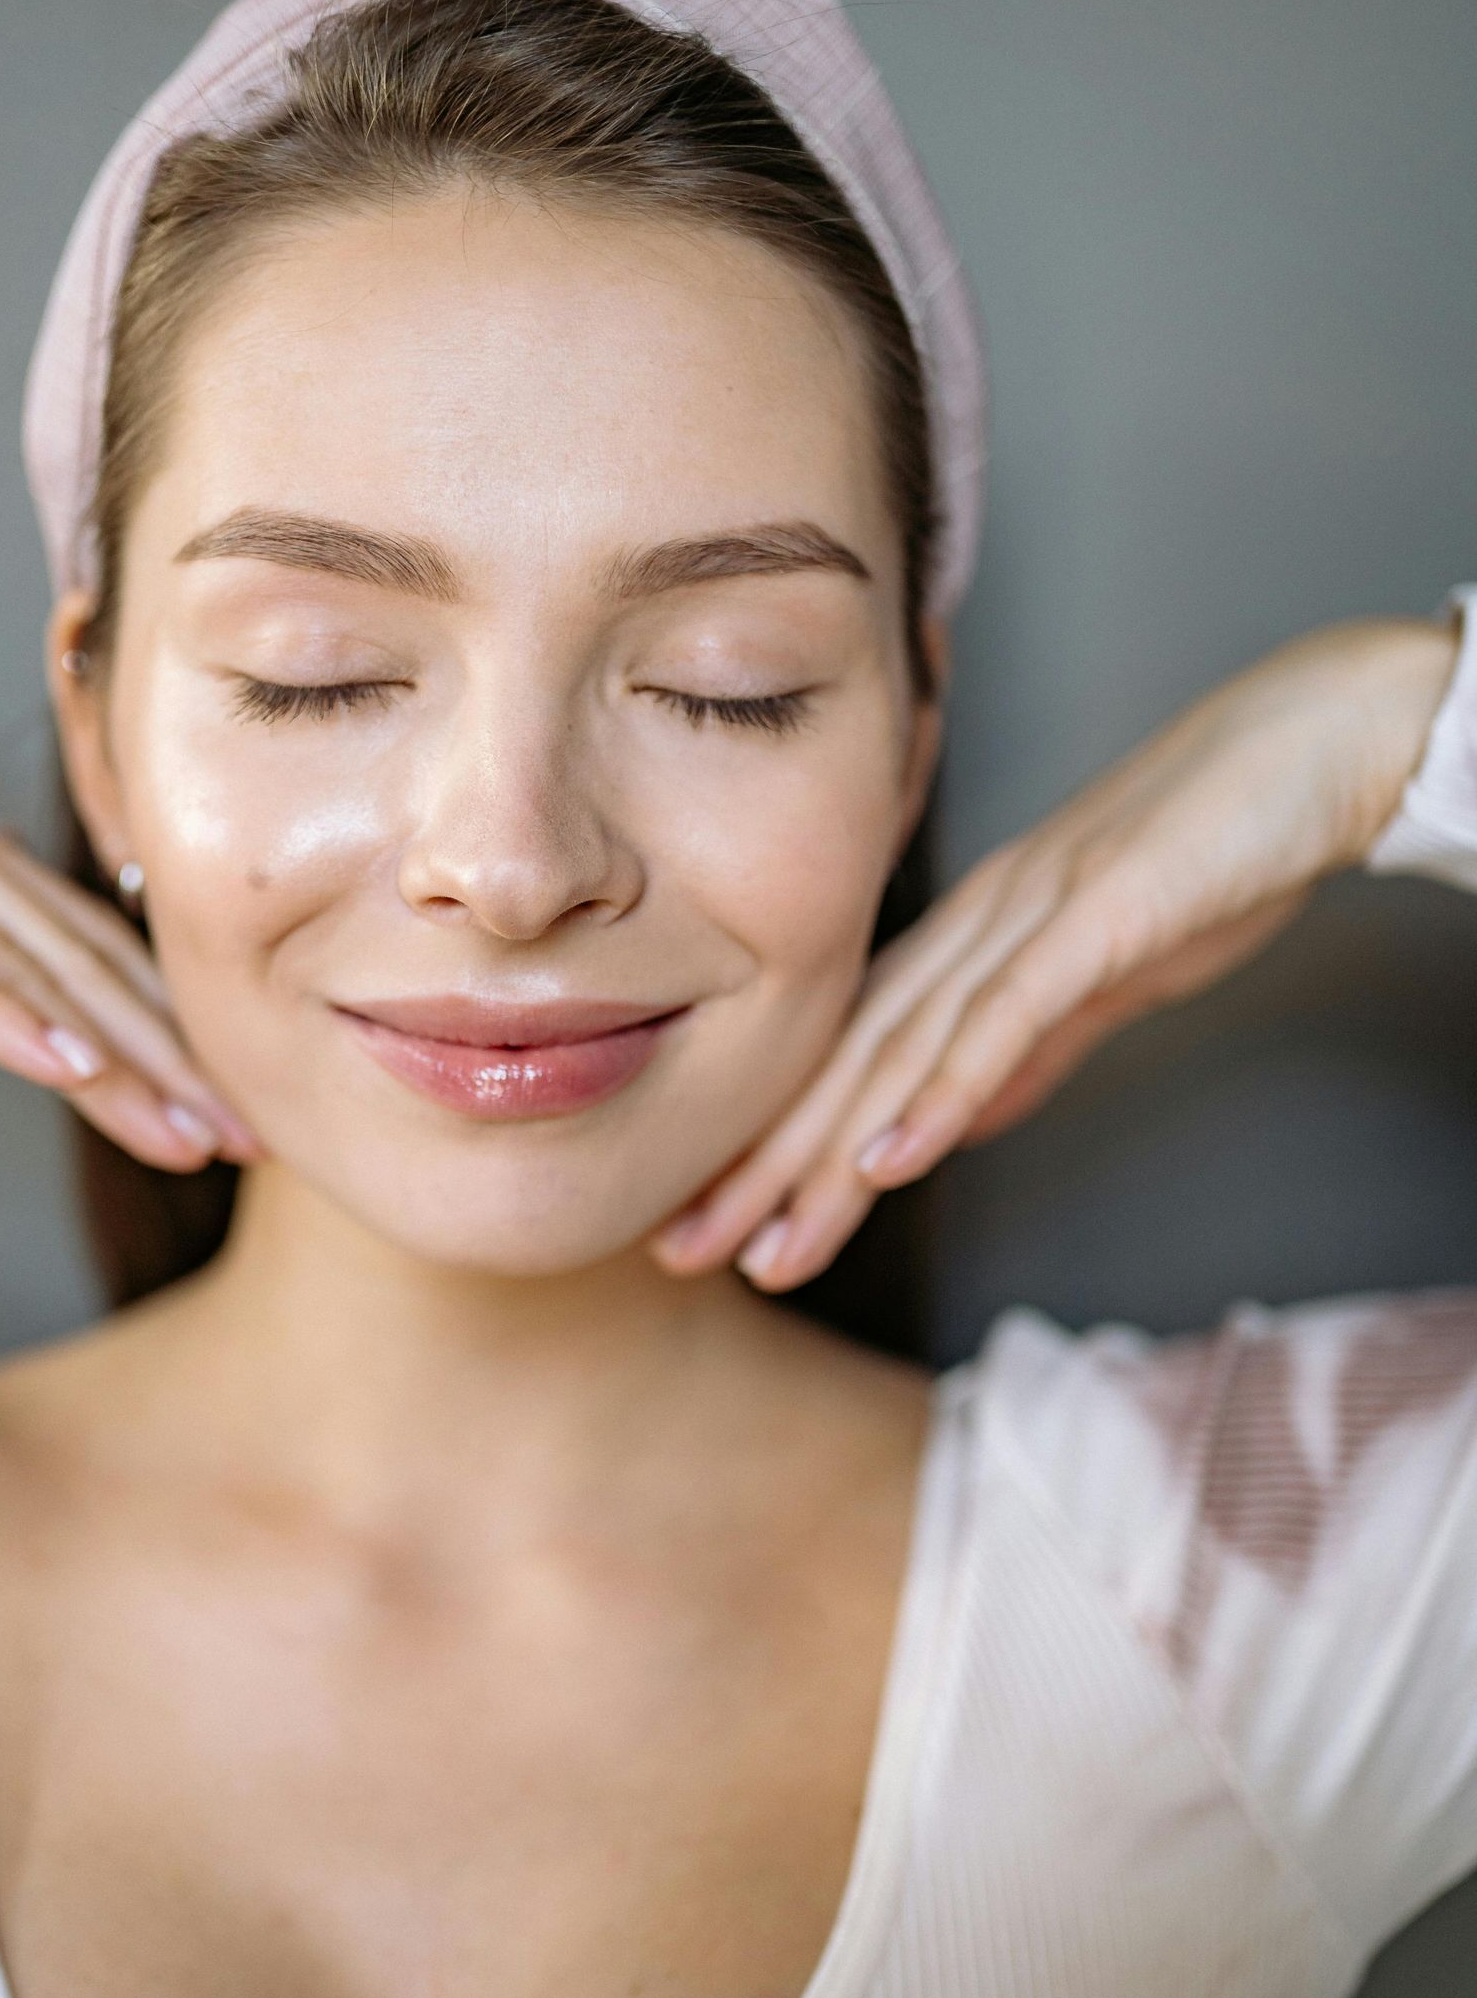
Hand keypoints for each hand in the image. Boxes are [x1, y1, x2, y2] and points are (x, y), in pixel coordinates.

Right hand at [0, 584, 259, 1170]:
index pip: (85, 940)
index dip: (166, 1019)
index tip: (229, 1089)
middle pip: (84, 963)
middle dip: (176, 1060)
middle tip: (253, 1140)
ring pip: (32, 969)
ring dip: (122, 1060)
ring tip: (192, 1133)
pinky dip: (1, 1014)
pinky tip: (64, 1067)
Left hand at [651, 614, 1460, 1292]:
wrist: (1316, 744)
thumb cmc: (1214, 852)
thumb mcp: (1107, 972)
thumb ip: (1031, 1042)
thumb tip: (961, 1114)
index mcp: (971, 938)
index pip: (850, 1054)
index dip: (773, 1140)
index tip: (709, 1220)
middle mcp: (975, 926)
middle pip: (848, 1061)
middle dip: (762, 1167)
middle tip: (681, 1253)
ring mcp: (1029, 917)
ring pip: (904, 1052)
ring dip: (828, 1156)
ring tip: (765, 1242)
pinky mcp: (1098, 916)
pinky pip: (1008, 1015)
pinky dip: (946, 1090)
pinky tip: (891, 1160)